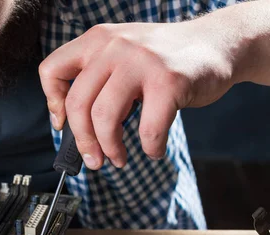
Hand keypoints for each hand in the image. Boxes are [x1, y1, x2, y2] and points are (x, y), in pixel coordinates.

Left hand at [39, 18, 240, 168]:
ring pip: (105, 117)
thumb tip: (72, 129)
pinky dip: (149, 148)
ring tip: (118, 159)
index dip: (52, 104)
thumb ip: (96, 80)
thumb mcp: (121, 55)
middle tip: (93, 160)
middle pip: (77, 104)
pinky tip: (153, 149)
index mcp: (97, 40)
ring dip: (110, 149)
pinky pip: (148, 129)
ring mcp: (142, 62)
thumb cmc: (164, 59)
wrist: (217, 43)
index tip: (63, 125)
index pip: (51, 70)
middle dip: (83, 141)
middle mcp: (115, 45)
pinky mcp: (169, 81)